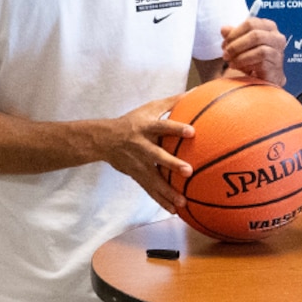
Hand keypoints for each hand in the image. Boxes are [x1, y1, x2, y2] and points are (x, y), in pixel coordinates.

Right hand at [99, 94, 192, 212]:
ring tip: (182, 202)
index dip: (176, 129)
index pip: (162, 127)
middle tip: (188, 171)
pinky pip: (150, 190)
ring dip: (167, 191)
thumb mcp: (148, 108)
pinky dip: (161, 200)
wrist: (104, 140)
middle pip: (157, 156)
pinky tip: (174, 210)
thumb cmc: (132, 121)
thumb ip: (172, 102)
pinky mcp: (136, 175)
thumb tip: (196, 92)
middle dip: (171, 164)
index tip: (191, 131)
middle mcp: (142, 146)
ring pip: (154, 178)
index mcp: (146, 128)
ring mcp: (138, 163)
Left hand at [220, 15, 286, 85]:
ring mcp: (278, 52)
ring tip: (230, 62)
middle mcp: (277, 38)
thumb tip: (224, 29)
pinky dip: (245, 64)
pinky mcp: (276, 66)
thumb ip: (232, 35)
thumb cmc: (250, 57)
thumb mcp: (239, 44)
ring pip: (260, 50)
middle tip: (225, 54)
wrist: (262, 77)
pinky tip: (237, 66)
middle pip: (255, 35)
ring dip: (240, 56)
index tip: (225, 43)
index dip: (234, 33)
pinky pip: (261, 62)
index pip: (251, 23)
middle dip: (236, 45)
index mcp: (268, 27)